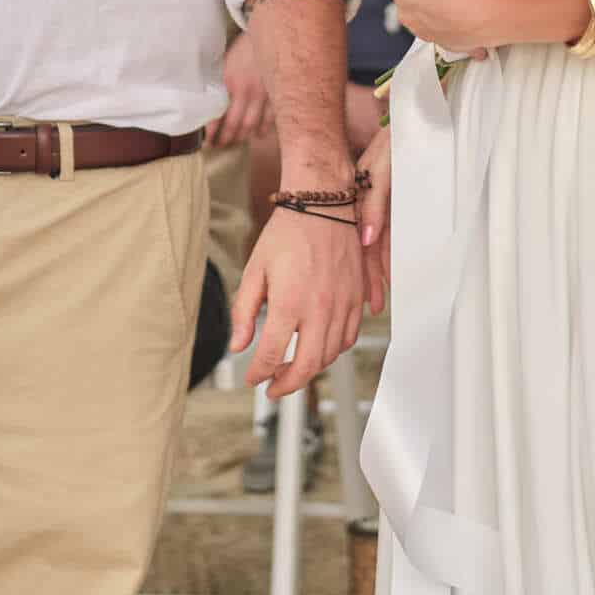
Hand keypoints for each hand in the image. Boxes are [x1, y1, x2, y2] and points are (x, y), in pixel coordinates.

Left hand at [209, 32, 273, 147]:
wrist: (267, 35)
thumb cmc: (242, 48)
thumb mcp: (224, 62)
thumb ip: (219, 82)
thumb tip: (208, 101)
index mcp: (229, 83)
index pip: (216, 115)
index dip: (210, 132)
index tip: (206, 141)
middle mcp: (245, 92)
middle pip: (234, 125)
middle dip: (225, 139)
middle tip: (219, 146)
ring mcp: (263, 95)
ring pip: (252, 125)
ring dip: (242, 137)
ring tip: (235, 141)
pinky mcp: (276, 94)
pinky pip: (270, 119)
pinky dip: (263, 129)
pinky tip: (257, 134)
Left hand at [232, 200, 366, 398]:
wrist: (322, 206)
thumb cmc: (287, 233)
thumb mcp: (255, 270)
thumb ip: (245, 311)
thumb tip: (238, 345)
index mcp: (290, 302)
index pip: (272, 354)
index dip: (259, 373)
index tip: (253, 378)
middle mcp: (320, 308)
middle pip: (306, 366)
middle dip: (287, 385)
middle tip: (273, 388)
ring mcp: (342, 305)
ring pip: (329, 356)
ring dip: (310, 369)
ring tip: (292, 368)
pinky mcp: (357, 298)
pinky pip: (349, 338)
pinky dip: (333, 351)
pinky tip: (318, 347)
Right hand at [356, 126, 391, 316]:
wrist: (417, 114)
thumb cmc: (398, 139)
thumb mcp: (383, 170)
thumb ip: (375, 205)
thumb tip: (366, 241)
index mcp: (358, 196)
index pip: (359, 241)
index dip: (363, 270)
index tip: (367, 296)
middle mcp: (367, 204)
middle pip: (366, 249)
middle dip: (367, 278)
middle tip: (371, 307)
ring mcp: (382, 203)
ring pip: (379, 245)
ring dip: (378, 271)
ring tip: (377, 298)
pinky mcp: (396, 201)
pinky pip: (392, 234)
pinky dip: (391, 255)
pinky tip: (391, 274)